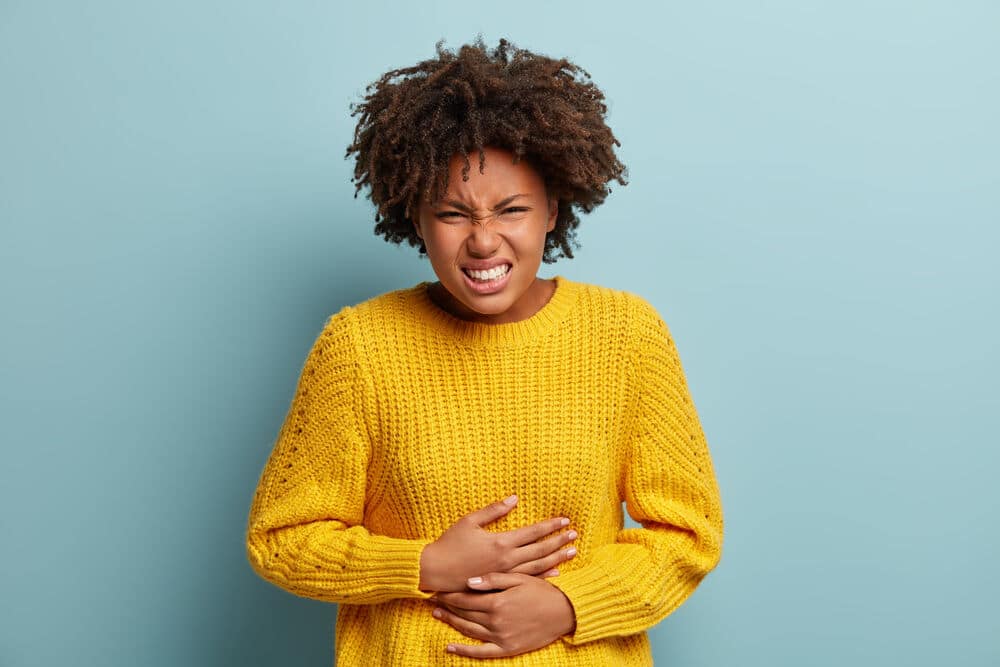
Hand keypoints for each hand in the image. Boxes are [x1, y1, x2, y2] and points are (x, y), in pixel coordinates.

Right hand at [419, 495, 577, 591]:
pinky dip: (543, 575)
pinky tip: (555, 571)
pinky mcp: (500, 584)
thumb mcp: (469, 521)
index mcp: (501, 542)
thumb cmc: (449, 544)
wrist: (435, 572)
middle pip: (540, 549)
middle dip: (559, 541)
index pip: (533, 532)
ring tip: (571, 552)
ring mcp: (504, 574)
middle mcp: (507, 560)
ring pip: (537, 565)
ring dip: (556, 558)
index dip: (550, 526)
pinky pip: (526, 580)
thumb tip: (514, 498)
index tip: (565, 520)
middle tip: (575, 535)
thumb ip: (494, 510)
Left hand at [432, 572, 576, 657]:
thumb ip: (494, 579)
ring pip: (469, 630)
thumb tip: (469, 581)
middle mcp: (496, 621)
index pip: (466, 597)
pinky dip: (464, 650)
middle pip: (464, 613)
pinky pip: (481, 652)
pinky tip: (450, 647)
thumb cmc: (542, 591)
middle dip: (448, 605)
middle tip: (433, 599)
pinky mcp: (507, 649)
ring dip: (451, 622)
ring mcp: (500, 637)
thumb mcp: (520, 578)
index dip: (450, 593)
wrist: (564, 612)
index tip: (438, 588)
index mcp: (498, 601)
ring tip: (438, 615)